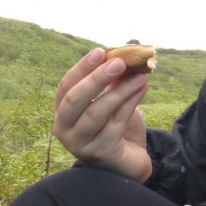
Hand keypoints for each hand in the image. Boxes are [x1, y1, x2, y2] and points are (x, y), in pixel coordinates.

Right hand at [53, 48, 151, 180]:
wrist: (130, 162)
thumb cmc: (117, 127)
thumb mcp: (115, 98)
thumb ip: (118, 75)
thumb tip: (131, 43)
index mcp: (63, 111)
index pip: (66, 86)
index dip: (82, 68)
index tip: (101, 51)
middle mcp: (64, 128)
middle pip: (75, 99)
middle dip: (96, 78)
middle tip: (119, 62)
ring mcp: (80, 143)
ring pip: (97, 112)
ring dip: (119, 91)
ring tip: (140, 76)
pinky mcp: (100, 153)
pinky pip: (115, 124)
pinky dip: (130, 104)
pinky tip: (142, 89)